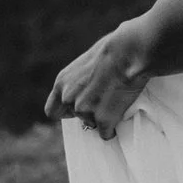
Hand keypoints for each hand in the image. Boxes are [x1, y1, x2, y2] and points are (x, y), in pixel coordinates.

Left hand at [43, 20, 155, 136]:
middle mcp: (69, 99)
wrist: (129, 52)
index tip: (78, 109)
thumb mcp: (86, 62)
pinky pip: (107, 133)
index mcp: (62, 82)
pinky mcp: (103, 120)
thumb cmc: (113, 49)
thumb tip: (89, 86)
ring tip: (117, 101)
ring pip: (93, 124)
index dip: (66, 111)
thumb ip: (81, 79)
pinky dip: (113, 128)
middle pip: (76, 117)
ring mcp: (85, 111)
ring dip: (104, 118)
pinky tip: (121, 114)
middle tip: (105, 102)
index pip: (52, 111)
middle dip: (89, 112)